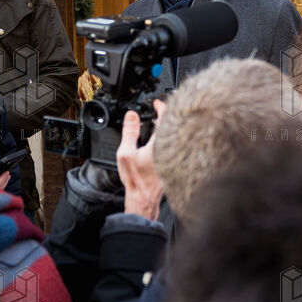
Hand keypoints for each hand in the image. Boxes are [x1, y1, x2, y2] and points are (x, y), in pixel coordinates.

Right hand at [117, 103, 164, 219]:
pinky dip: (169, 139)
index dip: (162, 107)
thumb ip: (129, 132)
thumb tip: (131, 115)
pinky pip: (175, 146)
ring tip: (158, 124)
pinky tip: (160, 142)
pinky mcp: (175, 164)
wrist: (144, 199)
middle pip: (174, 126)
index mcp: (161, 144)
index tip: (156, 103)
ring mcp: (176, 157)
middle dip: (166, 116)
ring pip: (175, 136)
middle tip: (158, 111)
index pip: (167, 118)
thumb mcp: (126, 153)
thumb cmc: (137, 180)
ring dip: (168, 128)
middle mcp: (172, 149)